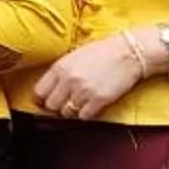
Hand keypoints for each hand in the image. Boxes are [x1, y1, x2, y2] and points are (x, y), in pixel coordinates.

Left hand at [33, 33, 148, 120]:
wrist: (129, 52)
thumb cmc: (102, 52)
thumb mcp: (73, 56)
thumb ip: (59, 72)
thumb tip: (48, 88)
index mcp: (60, 67)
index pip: (39, 92)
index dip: (40, 99)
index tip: (44, 101)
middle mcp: (69, 80)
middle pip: (51, 105)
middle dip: (56, 106)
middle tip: (63, 103)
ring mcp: (84, 91)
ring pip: (67, 113)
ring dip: (71, 111)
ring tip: (79, 103)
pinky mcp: (99, 100)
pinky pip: (84, 117)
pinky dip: (86, 114)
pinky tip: (90, 106)